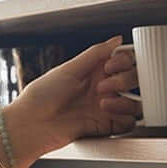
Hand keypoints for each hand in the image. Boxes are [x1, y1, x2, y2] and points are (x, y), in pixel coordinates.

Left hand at [0, 36, 139, 167]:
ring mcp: (105, 108)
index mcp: (93, 72)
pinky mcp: (105, 127)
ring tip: (103, 103)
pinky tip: (106, 113)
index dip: (122, 62)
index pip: (123, 62)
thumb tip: (117, 39)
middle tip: (103, 85)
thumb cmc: (41, 96)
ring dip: (125, 100)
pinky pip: (129, 123)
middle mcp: (101, 89)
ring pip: (134, 102)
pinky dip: (124, 117)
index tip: (109, 66)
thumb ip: (96, 54)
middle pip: (133, 80)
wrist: (32, 124)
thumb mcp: (69, 68)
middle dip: (124, 80)